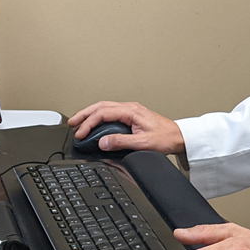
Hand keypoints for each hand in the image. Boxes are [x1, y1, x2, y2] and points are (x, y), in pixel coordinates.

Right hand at [68, 101, 185, 154]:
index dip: (89, 123)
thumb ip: (121, 142)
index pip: (103, 113)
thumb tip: (103, 142)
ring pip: (104, 108)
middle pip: (100, 106)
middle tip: (71, 123)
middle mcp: (129, 108)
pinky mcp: (131, 116)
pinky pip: (110, 112)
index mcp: (131, 111)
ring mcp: (130, 111)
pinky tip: (94, 122)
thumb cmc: (165, 138)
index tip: (80, 133)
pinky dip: (98, 116)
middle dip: (84, 114)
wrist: (179, 137)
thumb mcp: (143, 143)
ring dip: (90, 114)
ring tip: (78, 122)